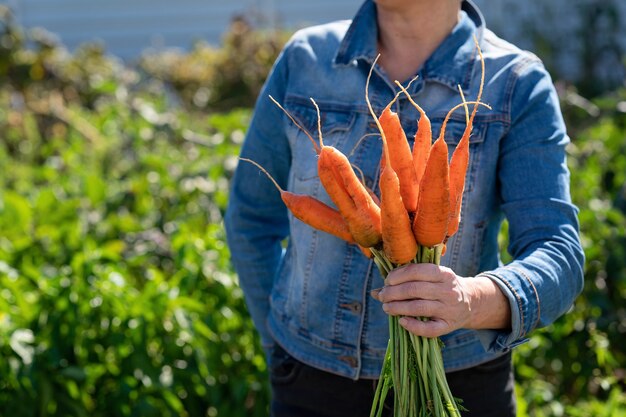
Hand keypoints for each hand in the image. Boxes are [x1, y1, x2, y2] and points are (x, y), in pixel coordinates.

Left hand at [371, 263, 510, 337]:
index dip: (398, 276)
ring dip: (398, 308)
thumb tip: (375, 291)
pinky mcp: (449, 326)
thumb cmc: (442, 287)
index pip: (418, 271)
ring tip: (386, 307)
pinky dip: (413, 326)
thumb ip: (405, 281)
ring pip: (420, 308)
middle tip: (383, 296)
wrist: (471, 302)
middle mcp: (448, 290)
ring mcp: (450, 309)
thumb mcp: (430, 278)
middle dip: (394, 293)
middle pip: (415, 290)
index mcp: (444, 274)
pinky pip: (430, 329)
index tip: (387, 281)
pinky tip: (401, 322)